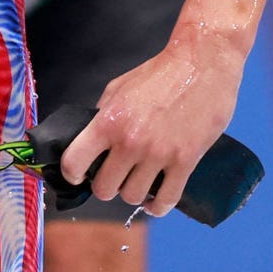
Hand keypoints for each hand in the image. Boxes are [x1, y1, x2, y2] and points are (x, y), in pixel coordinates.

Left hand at [59, 25, 245, 216]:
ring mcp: (158, 154)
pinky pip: (166, 200)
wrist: (201, 64)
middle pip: (105, 188)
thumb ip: (103, 115)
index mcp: (109, 120)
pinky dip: (158, 207)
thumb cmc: (158, 74)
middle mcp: (130, 141)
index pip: (74, 161)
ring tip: (136, 182)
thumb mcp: (118, 88)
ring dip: (133, 193)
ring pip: (133, 197)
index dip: (71, 173)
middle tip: (113, 177)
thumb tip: (92, 142)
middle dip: (105, 186)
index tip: (77, 175)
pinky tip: (155, 202)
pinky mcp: (185, 162)